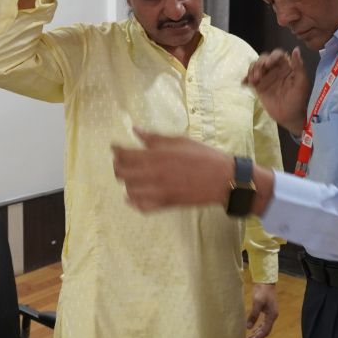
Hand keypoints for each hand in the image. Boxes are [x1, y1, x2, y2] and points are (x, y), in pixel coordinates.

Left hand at [112, 128, 232, 211]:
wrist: (222, 179)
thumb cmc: (203, 156)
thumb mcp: (179, 141)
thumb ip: (154, 138)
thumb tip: (136, 130)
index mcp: (155, 157)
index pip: (124, 155)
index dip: (116, 150)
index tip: (115, 146)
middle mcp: (152, 175)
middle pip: (121, 174)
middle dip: (117, 165)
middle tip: (122, 161)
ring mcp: (157, 192)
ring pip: (129, 191)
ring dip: (127, 182)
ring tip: (132, 176)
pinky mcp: (165, 204)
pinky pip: (141, 207)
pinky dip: (135, 201)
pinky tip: (137, 194)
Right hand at [243, 47, 311, 135]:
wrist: (289, 116)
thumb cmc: (298, 99)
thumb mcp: (301, 83)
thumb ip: (298, 66)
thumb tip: (296, 49)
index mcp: (286, 66)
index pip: (277, 55)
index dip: (272, 56)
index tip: (268, 64)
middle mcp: (275, 69)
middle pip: (263, 59)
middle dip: (259, 64)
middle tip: (259, 75)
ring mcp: (266, 77)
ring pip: (255, 66)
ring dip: (252, 70)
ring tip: (254, 81)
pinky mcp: (258, 86)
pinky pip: (250, 78)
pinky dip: (246, 78)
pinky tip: (245, 83)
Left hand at [246, 282, 278, 337]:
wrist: (265, 281)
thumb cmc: (262, 291)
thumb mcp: (257, 303)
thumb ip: (253, 315)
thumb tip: (248, 327)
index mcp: (272, 315)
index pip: (264, 331)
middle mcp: (272, 316)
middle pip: (265, 331)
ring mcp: (270, 313)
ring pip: (264, 327)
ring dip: (257, 333)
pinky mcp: (266, 310)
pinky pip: (263, 323)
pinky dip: (258, 327)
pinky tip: (253, 329)